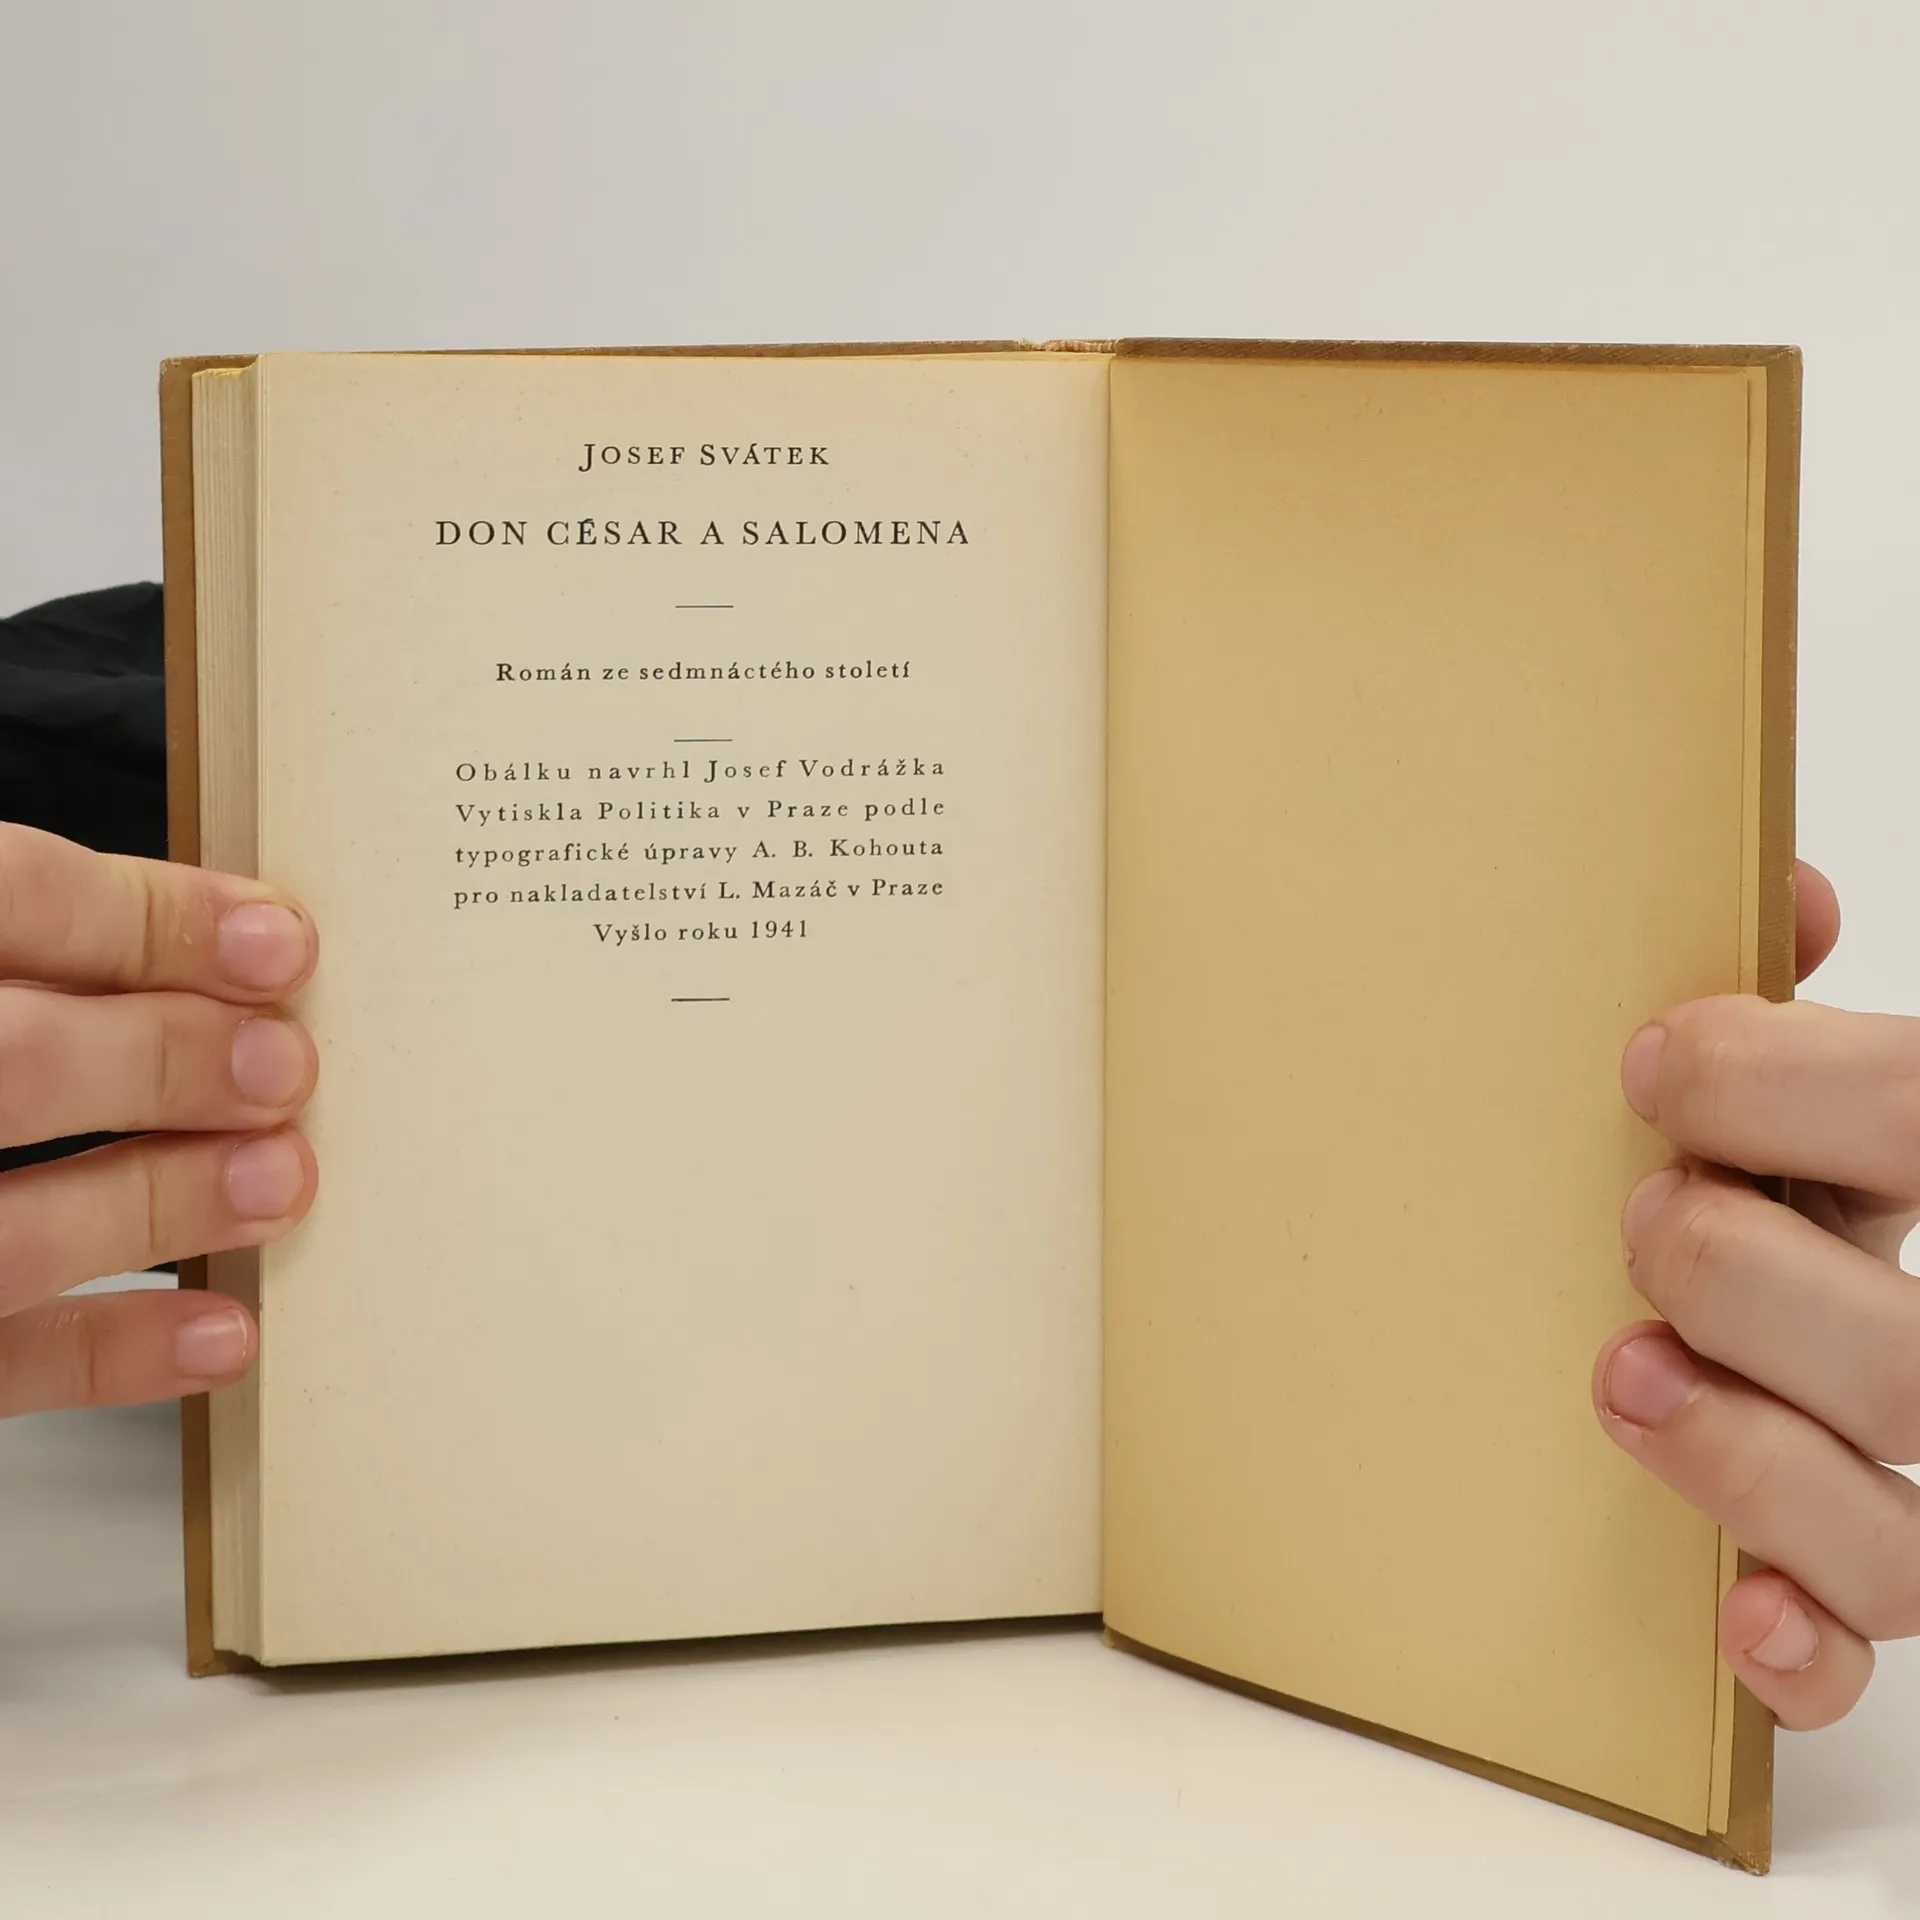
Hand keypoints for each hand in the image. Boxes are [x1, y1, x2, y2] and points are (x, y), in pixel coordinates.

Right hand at [0, 825, 316, 1416]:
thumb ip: (2, 937)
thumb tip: (179, 938)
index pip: (1, 896)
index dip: (147, 918)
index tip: (269, 937)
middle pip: (10, 1062)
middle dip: (166, 1061)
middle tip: (282, 1063)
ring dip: (157, 1204)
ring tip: (278, 1179)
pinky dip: (103, 1353)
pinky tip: (215, 1330)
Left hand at [1594, 859, 1918, 1728]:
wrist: (1801, 1289)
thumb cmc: (1802, 1162)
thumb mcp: (1815, 1077)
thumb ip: (1795, 1006)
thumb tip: (1782, 886)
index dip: (1794, 1093)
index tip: (1655, 1063)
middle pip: (1908, 1363)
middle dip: (1753, 1282)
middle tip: (1646, 1221)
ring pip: (1904, 1536)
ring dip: (1753, 1462)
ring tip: (1627, 1375)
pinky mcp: (1874, 1576)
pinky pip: (1865, 1646)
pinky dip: (1801, 1641)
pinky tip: (1731, 1615)